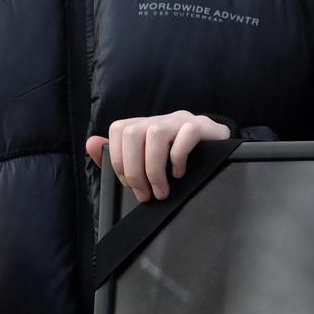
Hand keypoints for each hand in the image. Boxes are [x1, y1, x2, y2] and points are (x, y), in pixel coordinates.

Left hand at [85, 111, 229, 202]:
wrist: (223, 154)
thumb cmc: (182, 163)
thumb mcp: (147, 162)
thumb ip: (118, 156)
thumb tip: (91, 144)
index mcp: (146, 125)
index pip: (120, 129)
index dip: (118, 159)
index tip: (130, 185)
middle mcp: (162, 119)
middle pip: (133, 132)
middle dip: (135, 170)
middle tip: (146, 194)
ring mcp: (183, 120)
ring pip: (156, 133)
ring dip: (154, 168)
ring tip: (162, 191)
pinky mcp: (204, 127)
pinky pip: (185, 135)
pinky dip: (178, 158)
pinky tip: (180, 174)